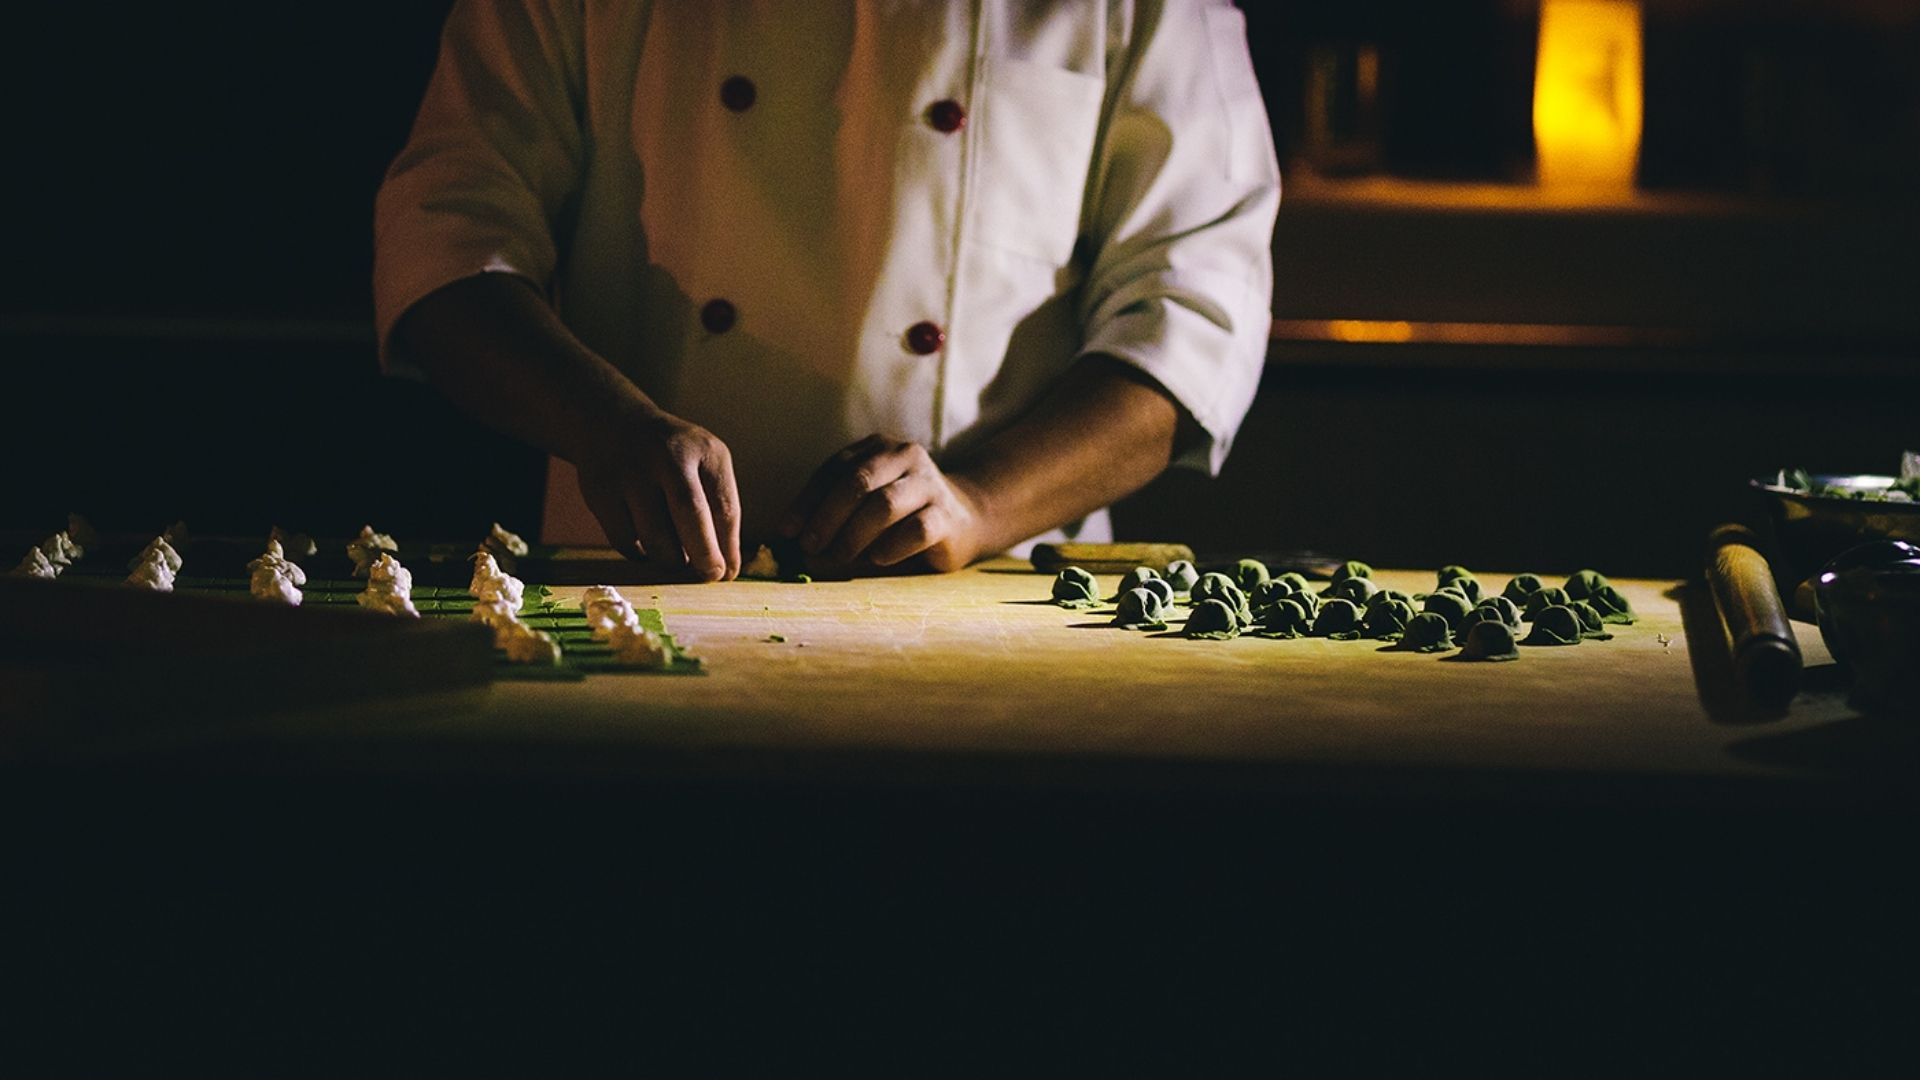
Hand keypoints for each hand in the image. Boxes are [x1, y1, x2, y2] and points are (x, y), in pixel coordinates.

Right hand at [574, 405, 740, 580]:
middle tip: (708, 576)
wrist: (612, 423)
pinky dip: (641, 553)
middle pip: (690, 515)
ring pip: (655, 538)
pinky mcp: (600, 492)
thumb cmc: (671, 456)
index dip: (728, 547)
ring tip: (677, 557)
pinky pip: (626, 542)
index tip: (727, 571)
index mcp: (702, 450)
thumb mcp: (703, 463)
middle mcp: (665, 456)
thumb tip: (726, 568)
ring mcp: (629, 472)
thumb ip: (718, 507)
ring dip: (671, 559)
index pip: (724, 506)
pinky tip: (647, 543)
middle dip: (704, 556)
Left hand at [779, 436, 987, 572]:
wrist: (966, 519)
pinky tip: (877, 560)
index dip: (807, 500)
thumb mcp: (866, 502)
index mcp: (879, 448)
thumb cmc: (903, 513)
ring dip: (853, 536)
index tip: (786, 531)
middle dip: (827, 517)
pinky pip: (914, 531)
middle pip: (858, 482)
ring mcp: (929, 485)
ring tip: (838, 557)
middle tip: (809, 546)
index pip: (835, 469)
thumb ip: (834, 510)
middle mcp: (906, 457)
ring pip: (884, 505)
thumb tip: (790, 538)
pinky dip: (890, 547)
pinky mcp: (947, 516)